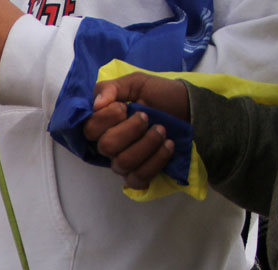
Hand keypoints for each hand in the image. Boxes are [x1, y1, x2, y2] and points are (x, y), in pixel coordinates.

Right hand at [83, 73, 189, 188]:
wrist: (188, 109)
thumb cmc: (160, 95)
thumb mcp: (136, 82)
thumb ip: (112, 88)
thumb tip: (97, 104)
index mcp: (103, 123)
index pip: (89, 129)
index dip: (106, 118)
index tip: (125, 107)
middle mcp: (109, 145)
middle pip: (106, 147)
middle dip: (130, 130)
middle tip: (147, 117)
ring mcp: (123, 163)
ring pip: (123, 162)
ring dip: (146, 144)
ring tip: (162, 130)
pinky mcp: (139, 176)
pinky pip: (138, 178)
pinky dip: (155, 161)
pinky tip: (168, 146)